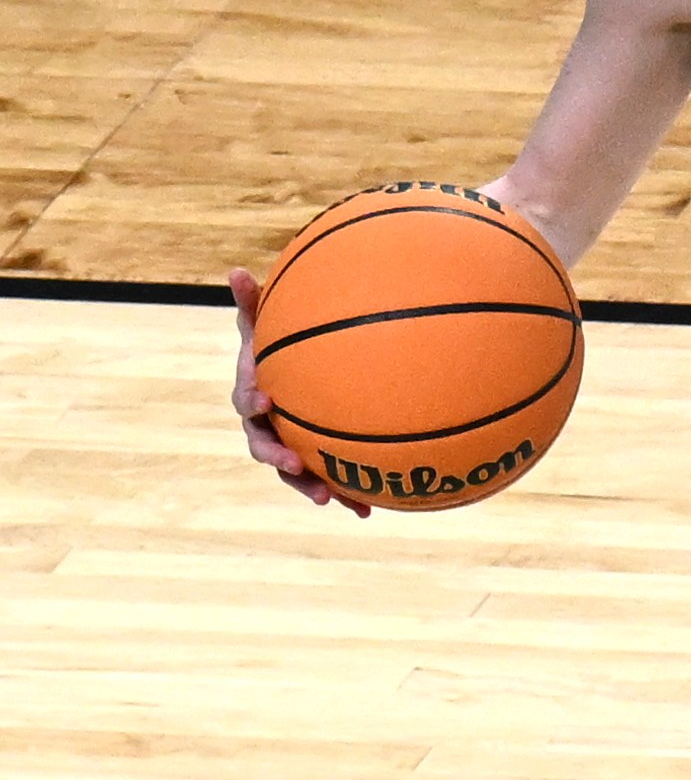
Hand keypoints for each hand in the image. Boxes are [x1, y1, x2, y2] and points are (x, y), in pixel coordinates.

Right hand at [230, 267, 368, 517]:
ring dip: (307, 486)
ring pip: (292, 474)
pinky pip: (325, 481)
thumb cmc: (274, 350)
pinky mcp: (312, 464)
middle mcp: (264, 429)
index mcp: (253, 397)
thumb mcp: (263, 327)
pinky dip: (343, 497)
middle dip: (277, 457)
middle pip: (263, 447)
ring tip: (327, 498)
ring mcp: (287, 448)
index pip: (247, 402)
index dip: (253, 402)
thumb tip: (235, 269)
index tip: (266, 400)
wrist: (288, 381)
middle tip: (293, 462)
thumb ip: (252, 303)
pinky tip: (366, 511)